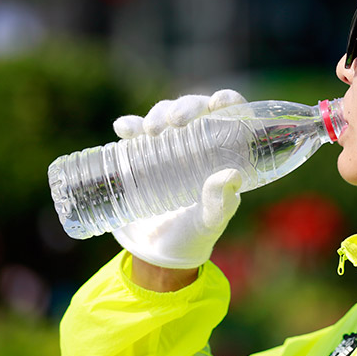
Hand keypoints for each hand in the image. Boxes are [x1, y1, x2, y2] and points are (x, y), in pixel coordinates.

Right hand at [111, 90, 246, 269]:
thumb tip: (232, 175)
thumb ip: (221, 204)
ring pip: (167, 115)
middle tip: (175, 121)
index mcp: (224, 156)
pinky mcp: (141, 154)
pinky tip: (123, 129)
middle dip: (187, 107)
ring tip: (149, 131)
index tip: (218, 101)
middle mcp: (200, 145)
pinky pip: (136, 131)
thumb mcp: (208, 223)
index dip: (228, 102)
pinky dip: (130, 125)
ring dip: (158, 113)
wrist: (155, 253)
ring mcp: (170, 147)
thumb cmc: (192, 238)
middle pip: (198, 110)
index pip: (232, 117)